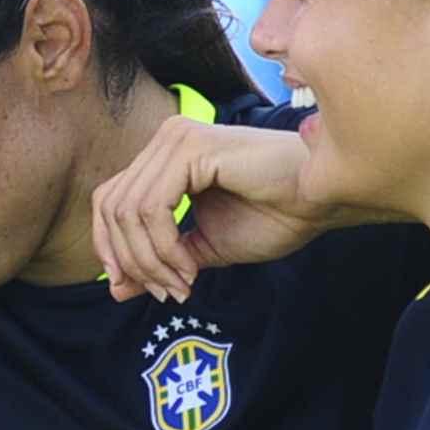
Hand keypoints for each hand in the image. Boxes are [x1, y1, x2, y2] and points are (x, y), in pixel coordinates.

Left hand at [90, 118, 330, 303]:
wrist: (321, 201)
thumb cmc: (274, 217)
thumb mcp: (201, 249)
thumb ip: (157, 263)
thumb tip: (114, 289)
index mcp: (164, 158)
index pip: (108, 202)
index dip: (110, 248)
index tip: (131, 287)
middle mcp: (165, 140)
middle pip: (111, 207)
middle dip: (132, 260)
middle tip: (166, 292)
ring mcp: (177, 138)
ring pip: (129, 212)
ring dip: (151, 260)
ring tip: (183, 284)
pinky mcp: (191, 147)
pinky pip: (153, 208)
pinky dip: (164, 247)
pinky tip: (190, 267)